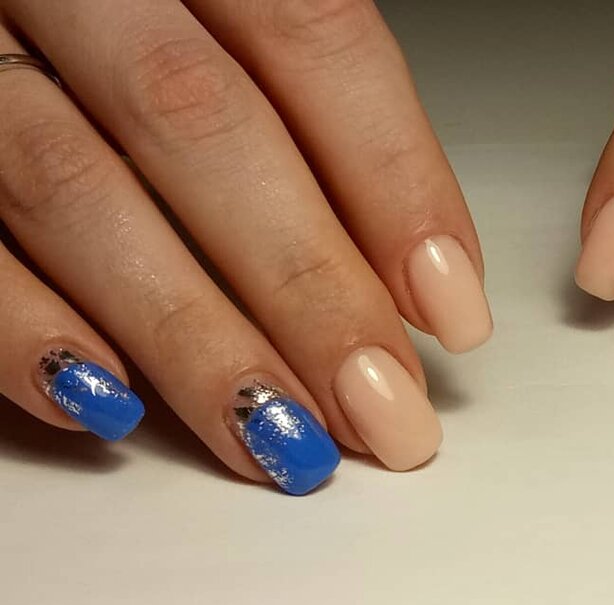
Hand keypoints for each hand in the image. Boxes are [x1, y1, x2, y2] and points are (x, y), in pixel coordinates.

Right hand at [0, 0, 492, 493]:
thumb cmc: (123, 23)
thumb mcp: (221, 23)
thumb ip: (304, 117)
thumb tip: (410, 269)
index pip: (314, 37)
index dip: (396, 178)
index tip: (453, 308)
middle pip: (205, 127)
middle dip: (308, 286)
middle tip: (381, 407)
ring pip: (77, 190)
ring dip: (190, 334)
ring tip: (277, 437)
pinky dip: (23, 330)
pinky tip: (107, 404)